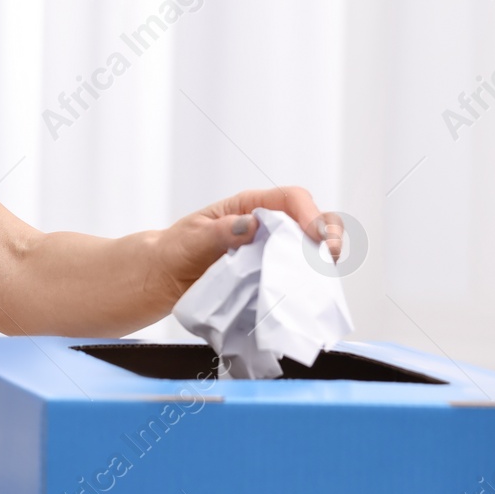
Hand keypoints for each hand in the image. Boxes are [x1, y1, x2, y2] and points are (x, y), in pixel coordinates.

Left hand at [150, 186, 344, 304]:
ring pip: (310, 251)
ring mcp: (272, 253)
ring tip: (320, 278)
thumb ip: (220, 231)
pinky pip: (298, 278)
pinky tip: (305, 294)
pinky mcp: (271, 277)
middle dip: (328, 237)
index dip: (309, 214)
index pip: (290, 199)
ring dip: (320, 263)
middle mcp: (267, 227)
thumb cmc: (177, 250)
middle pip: (313, 222)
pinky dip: (307, 285)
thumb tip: (250, 225)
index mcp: (248, 207)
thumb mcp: (193, 238)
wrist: (165, 279)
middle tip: (328, 259)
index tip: (315, 235)